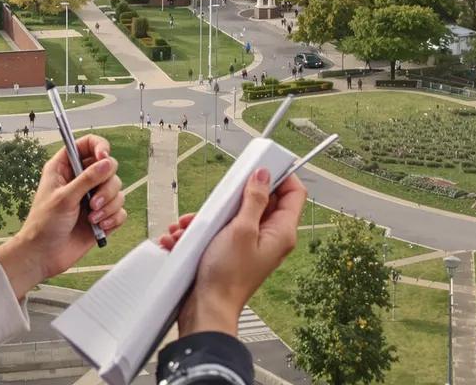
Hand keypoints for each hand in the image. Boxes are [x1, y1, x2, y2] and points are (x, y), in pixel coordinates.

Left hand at [0, 135, 126, 298]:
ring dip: (108, 206)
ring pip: (117, 190)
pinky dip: (113, 219)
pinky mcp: (102, 215)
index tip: (104, 159)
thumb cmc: (43, 225)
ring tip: (93, 218)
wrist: (44, 255)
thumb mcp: (64, 198)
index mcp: (65, 168)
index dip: (100, 147)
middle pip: (109, 168)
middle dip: (106, 187)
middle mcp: (81, 180)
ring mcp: (93, 198)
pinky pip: (120, 210)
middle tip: (93, 202)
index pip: (88, 144)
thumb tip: (107, 162)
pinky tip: (99, 226)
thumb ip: (87, 179)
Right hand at [177, 168, 305, 336]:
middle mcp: (269, 237)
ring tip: (189, 224)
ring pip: (233, 215)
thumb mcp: (241, 230)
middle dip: (231, 197)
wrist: (207, 309)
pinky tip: (181, 237)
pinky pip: (218, 231)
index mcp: (281, 232)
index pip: (294, 193)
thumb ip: (254, 200)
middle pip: (259, 200)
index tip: (260, 166)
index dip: (280, 175)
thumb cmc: (227, 277)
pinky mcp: (231, 252)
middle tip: (218, 199)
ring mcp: (250, 245)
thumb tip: (263, 175)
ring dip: (208, 216)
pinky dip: (200, 231)